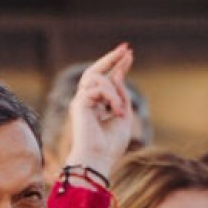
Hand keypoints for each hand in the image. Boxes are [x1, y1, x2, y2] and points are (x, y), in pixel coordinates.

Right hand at [64, 44, 134, 178]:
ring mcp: (80, 101)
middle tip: (126, 48)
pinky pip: (98, 88)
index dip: (117, 66)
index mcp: (96, 105)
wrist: (99, 158)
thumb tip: (118, 73)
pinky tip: (114, 111)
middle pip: (95, 71)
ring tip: (119, 110)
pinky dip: (111, 97)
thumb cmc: (111, 144)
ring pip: (99, 79)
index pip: (106, 79)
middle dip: (111, 58)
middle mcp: (85, 101)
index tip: (129, 54)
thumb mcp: (123, 114)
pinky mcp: (79, 103)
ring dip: (114, 92)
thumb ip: (121, 95)